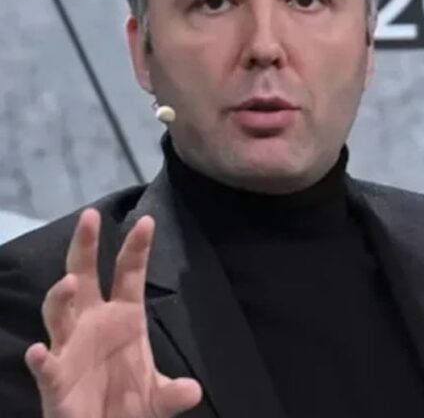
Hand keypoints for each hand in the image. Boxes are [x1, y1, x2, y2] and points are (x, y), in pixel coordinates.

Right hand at [24, 208, 201, 417]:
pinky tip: (40, 351)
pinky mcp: (55, 378)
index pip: (128, 274)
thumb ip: (175, 393)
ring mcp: (71, 348)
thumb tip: (192, 391)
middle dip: (85, 247)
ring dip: (61, 297)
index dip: (136, 248)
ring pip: (59, 313)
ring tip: (70, 282)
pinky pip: (46, 364)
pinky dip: (41, 358)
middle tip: (90, 217)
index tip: (146, 220)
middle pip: (85, 276)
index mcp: (123, 318)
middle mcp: (93, 324)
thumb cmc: (129, 407)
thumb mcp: (160, 398)